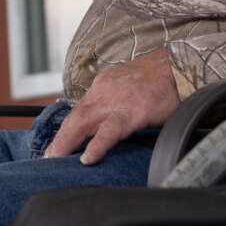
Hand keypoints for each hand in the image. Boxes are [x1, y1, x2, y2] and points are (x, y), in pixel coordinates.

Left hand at [44, 48, 180, 164]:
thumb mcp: (125, 84)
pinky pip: (109, 131)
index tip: (57, 144)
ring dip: (67, 142)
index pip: (78, 110)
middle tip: (48, 156)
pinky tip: (88, 158)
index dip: (66, 129)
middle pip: (75, 117)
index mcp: (102, 85)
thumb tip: (102, 120)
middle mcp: (103, 91)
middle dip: (60, 138)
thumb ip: (112, 99)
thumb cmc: (155, 79)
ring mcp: (116, 101)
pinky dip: (97, 145)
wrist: (177, 67)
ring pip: (84, 123)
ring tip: (57, 158)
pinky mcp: (132, 112)